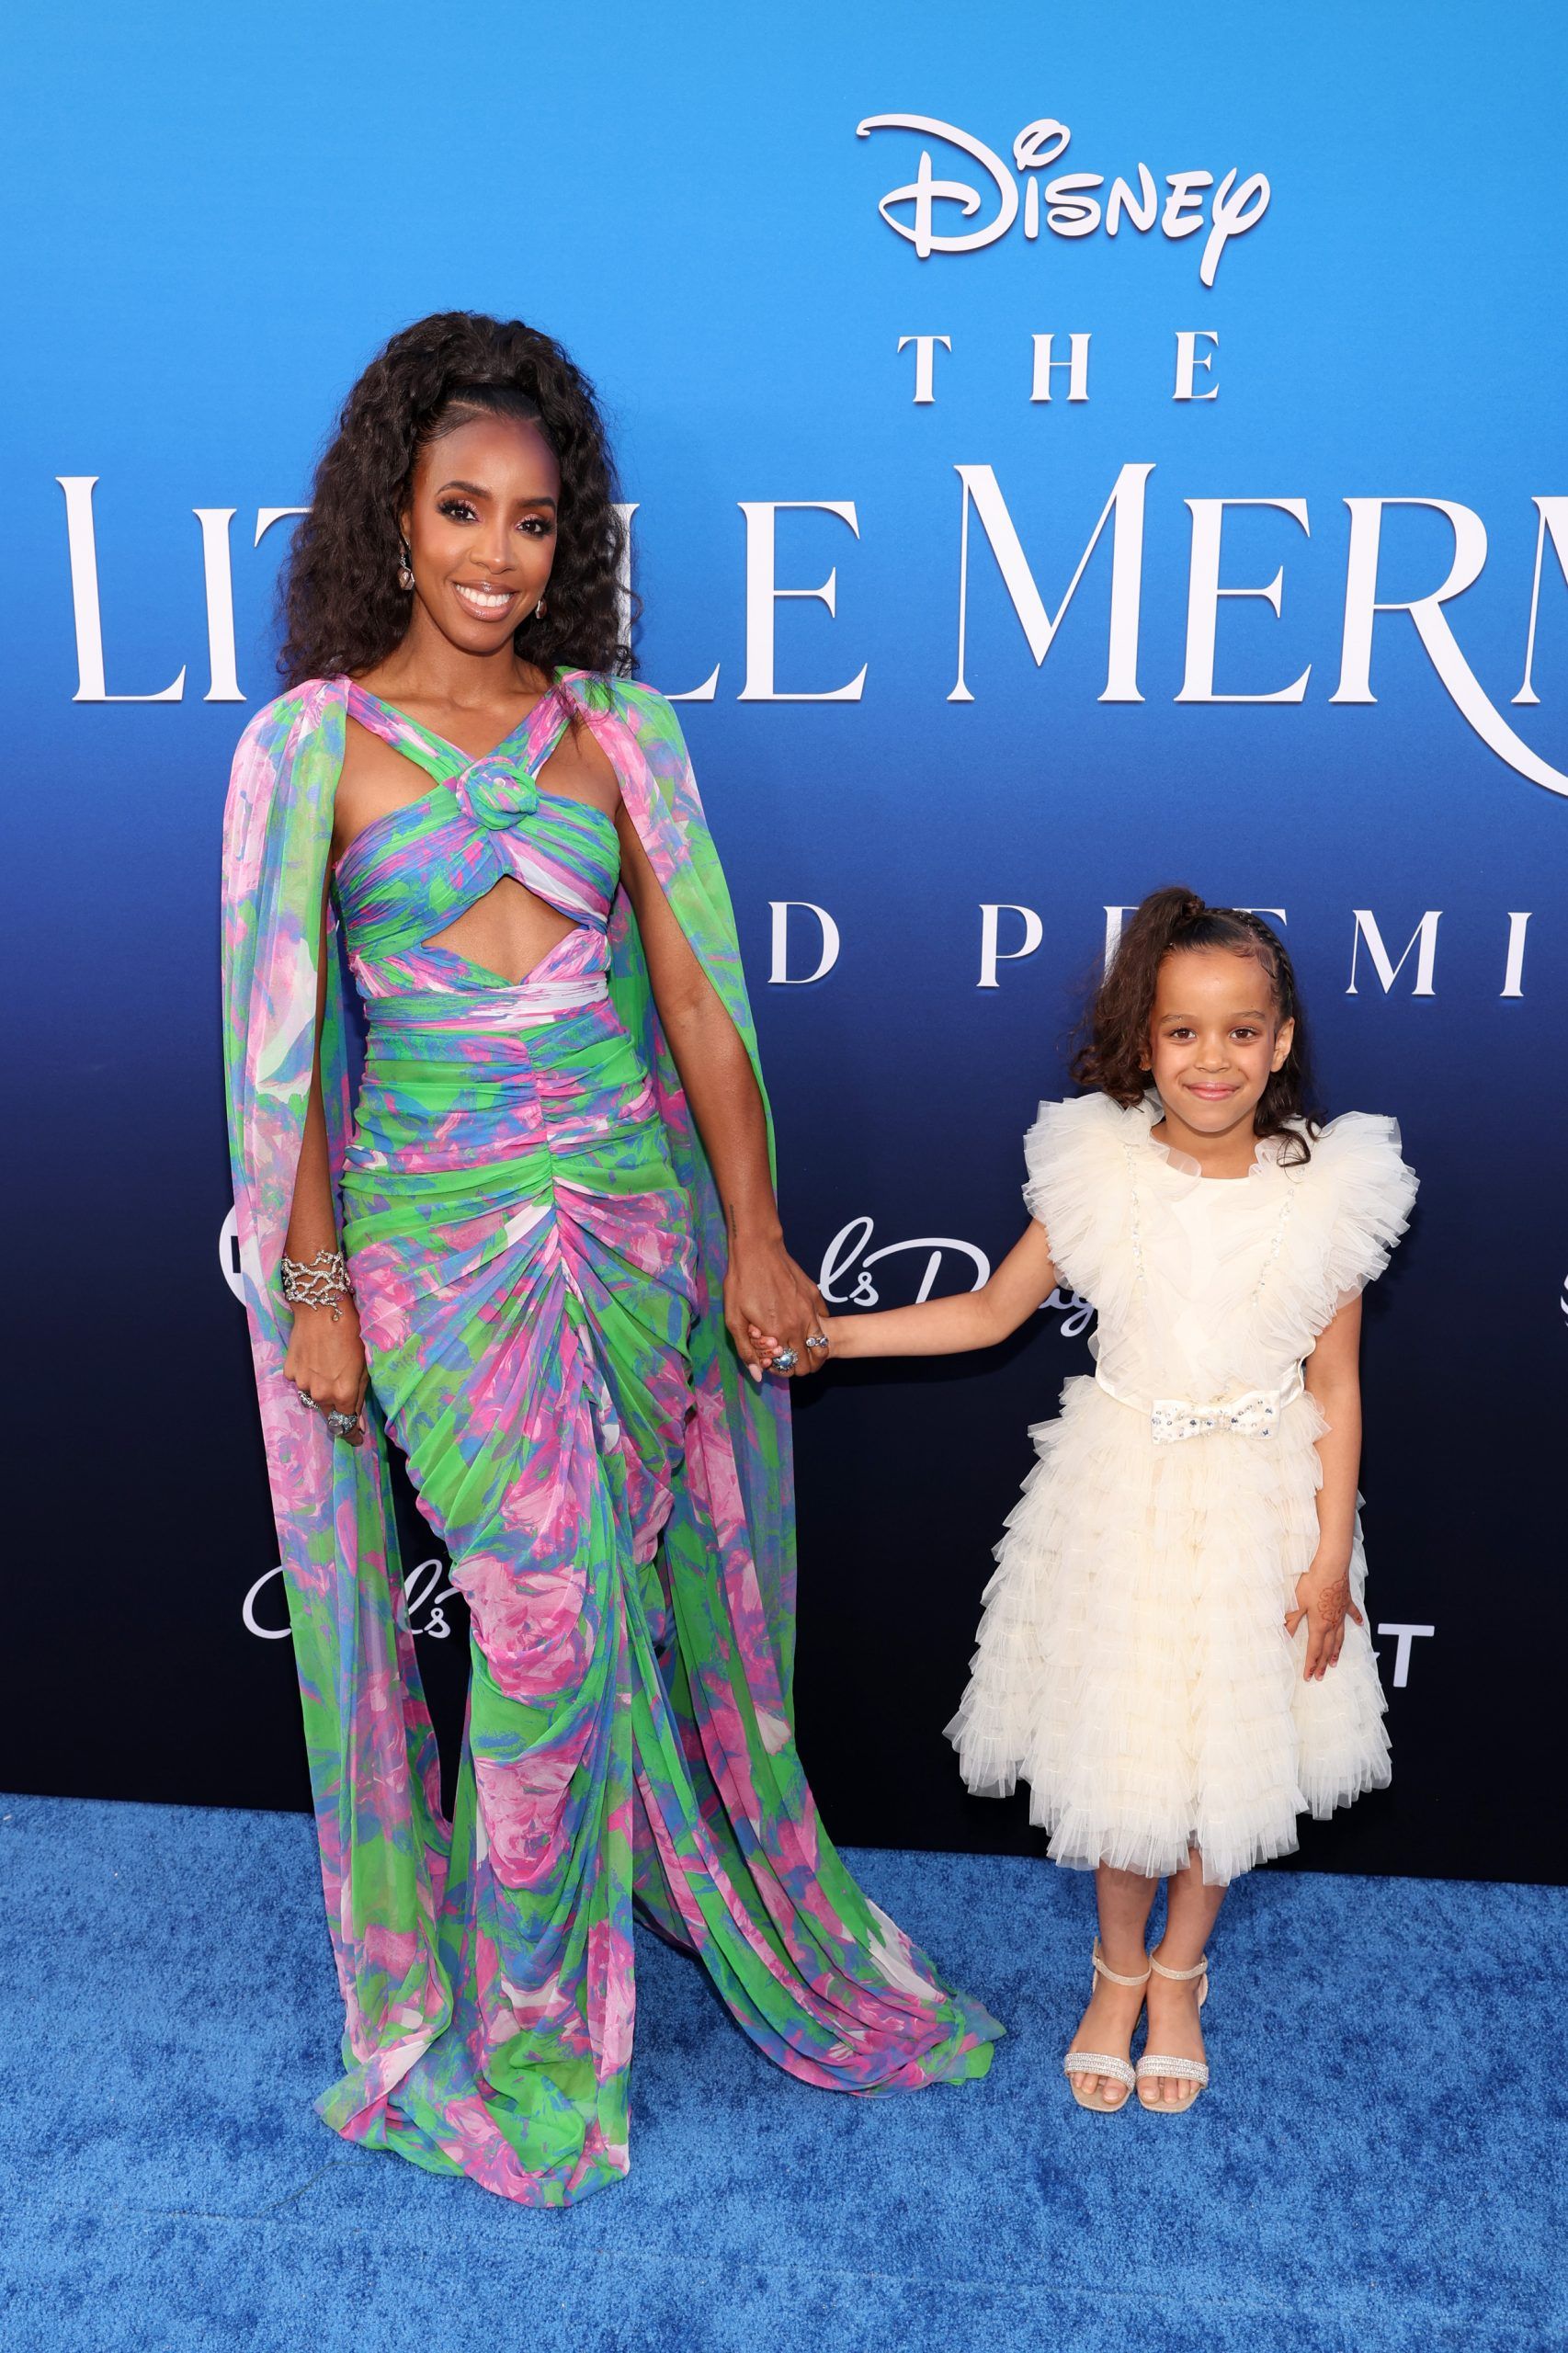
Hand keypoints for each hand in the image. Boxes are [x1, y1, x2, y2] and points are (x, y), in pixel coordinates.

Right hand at [282, 1297, 369, 1445]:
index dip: (351, 1434)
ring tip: (329, 1364)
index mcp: (343, 1394)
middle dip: (337, 1407)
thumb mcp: (364, 1365)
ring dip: (322, 1389)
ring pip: (314, 1396)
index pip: (345, 1425)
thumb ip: (360, 1396)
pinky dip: (309, 1375)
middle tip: (343, 1388)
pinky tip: (316, 1357)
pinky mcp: (290, 1371)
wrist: (322, 1307)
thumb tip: (358, 1423)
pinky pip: (301, 1381)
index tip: (356, 1438)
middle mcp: (321, 1393)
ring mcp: (302, 1383)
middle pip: (328, 1413)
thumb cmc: (351, 1332)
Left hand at [724, 1235, 827, 1381]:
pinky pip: (824, 1321)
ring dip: (814, 1353)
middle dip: (800, 1367)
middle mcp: (799, 1324)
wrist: (757, 1249)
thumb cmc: (741, 1282)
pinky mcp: (815, 1296)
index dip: (784, 1372)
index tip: (775, 1366)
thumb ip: (747, 1350)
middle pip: (810, 1361)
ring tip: (802, 1351)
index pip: (791, 1367)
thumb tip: (758, 1375)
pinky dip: (817, 1329)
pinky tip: (804, 1325)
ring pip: (823, 1345)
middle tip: (789, 1362)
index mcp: (778, 1333)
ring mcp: (811, 1309)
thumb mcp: (734, 1319)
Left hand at [1285, 1555, 1363, 1680]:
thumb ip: (1292, 1621)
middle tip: (1321, 1676)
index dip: (1311, 1664)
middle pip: (1328, 1648)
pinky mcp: (1346, 1602)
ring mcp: (1341, 1614)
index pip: (1314, 1649)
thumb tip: (1284, 1635)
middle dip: (1323, 1663)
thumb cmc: (1312, 1584)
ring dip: (1337, 1650)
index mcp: (1319, 1625)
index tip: (1309, 1676)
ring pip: (1340, 1637)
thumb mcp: (1297, 1603)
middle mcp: (1332, 1623)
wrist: (1331, 1567)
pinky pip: (1352, 1613)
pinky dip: (1357, 1619)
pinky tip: (1360, 1624)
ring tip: (1335, 1661)